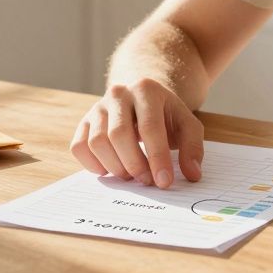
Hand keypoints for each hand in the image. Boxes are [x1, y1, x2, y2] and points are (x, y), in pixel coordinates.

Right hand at [69, 78, 204, 188]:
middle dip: (134, 164)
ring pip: (97, 142)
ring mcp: (98, 107)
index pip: (149, 127)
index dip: (157, 157)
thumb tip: (192, 174)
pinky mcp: (84, 121)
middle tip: (147, 181)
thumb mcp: (187, 124)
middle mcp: (118, 94)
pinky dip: (92, 164)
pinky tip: (110, 170)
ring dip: (115, 166)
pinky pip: (79, 146)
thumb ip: (193, 147)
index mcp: (146, 89)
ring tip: (131, 175)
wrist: (143, 98)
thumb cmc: (165, 115)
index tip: (164, 182)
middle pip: (118, 134)